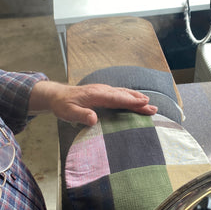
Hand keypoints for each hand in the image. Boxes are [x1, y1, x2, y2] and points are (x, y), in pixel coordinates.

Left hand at [29, 81, 157, 125]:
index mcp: (95, 95)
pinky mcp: (104, 93)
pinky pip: (120, 94)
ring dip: (137, 98)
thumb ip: (81, 115)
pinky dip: (130, 97)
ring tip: (150, 104)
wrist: (57, 95)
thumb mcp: (68, 112)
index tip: (144, 102)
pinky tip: (136, 100)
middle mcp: (102, 90)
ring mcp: (103, 90)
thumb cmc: (63, 105)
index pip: (116, 98)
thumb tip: (93, 119)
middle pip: (124, 95)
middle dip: (139, 101)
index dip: (130, 101)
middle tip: (153, 108)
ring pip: (123, 93)